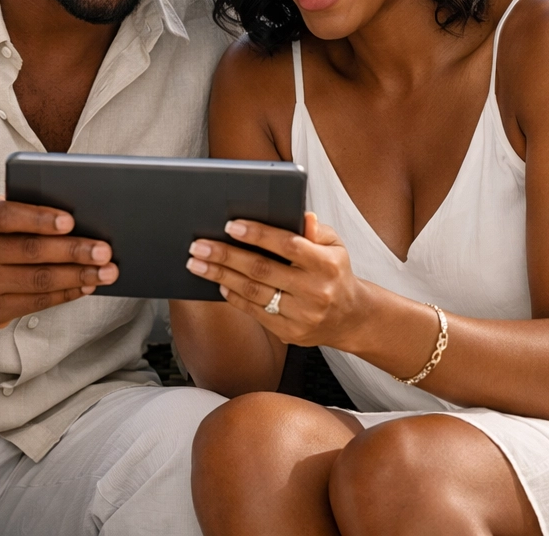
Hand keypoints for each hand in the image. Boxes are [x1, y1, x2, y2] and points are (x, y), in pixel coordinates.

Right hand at [0, 196, 118, 330]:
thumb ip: (13, 208)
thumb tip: (69, 215)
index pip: (4, 216)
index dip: (38, 218)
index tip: (70, 220)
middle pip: (29, 252)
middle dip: (73, 251)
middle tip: (104, 249)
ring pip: (37, 281)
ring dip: (78, 276)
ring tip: (107, 271)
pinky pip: (35, 302)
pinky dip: (65, 293)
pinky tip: (86, 285)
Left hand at [185, 212, 365, 349]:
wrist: (350, 317)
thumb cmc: (335, 272)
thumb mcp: (335, 246)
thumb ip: (317, 230)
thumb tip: (301, 216)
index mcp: (327, 264)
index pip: (288, 245)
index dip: (258, 234)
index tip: (230, 226)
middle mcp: (315, 291)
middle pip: (262, 270)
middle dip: (225, 255)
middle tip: (199, 245)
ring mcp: (303, 315)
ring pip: (253, 292)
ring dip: (220, 276)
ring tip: (197, 263)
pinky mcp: (291, 333)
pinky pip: (255, 312)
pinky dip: (234, 297)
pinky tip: (219, 284)